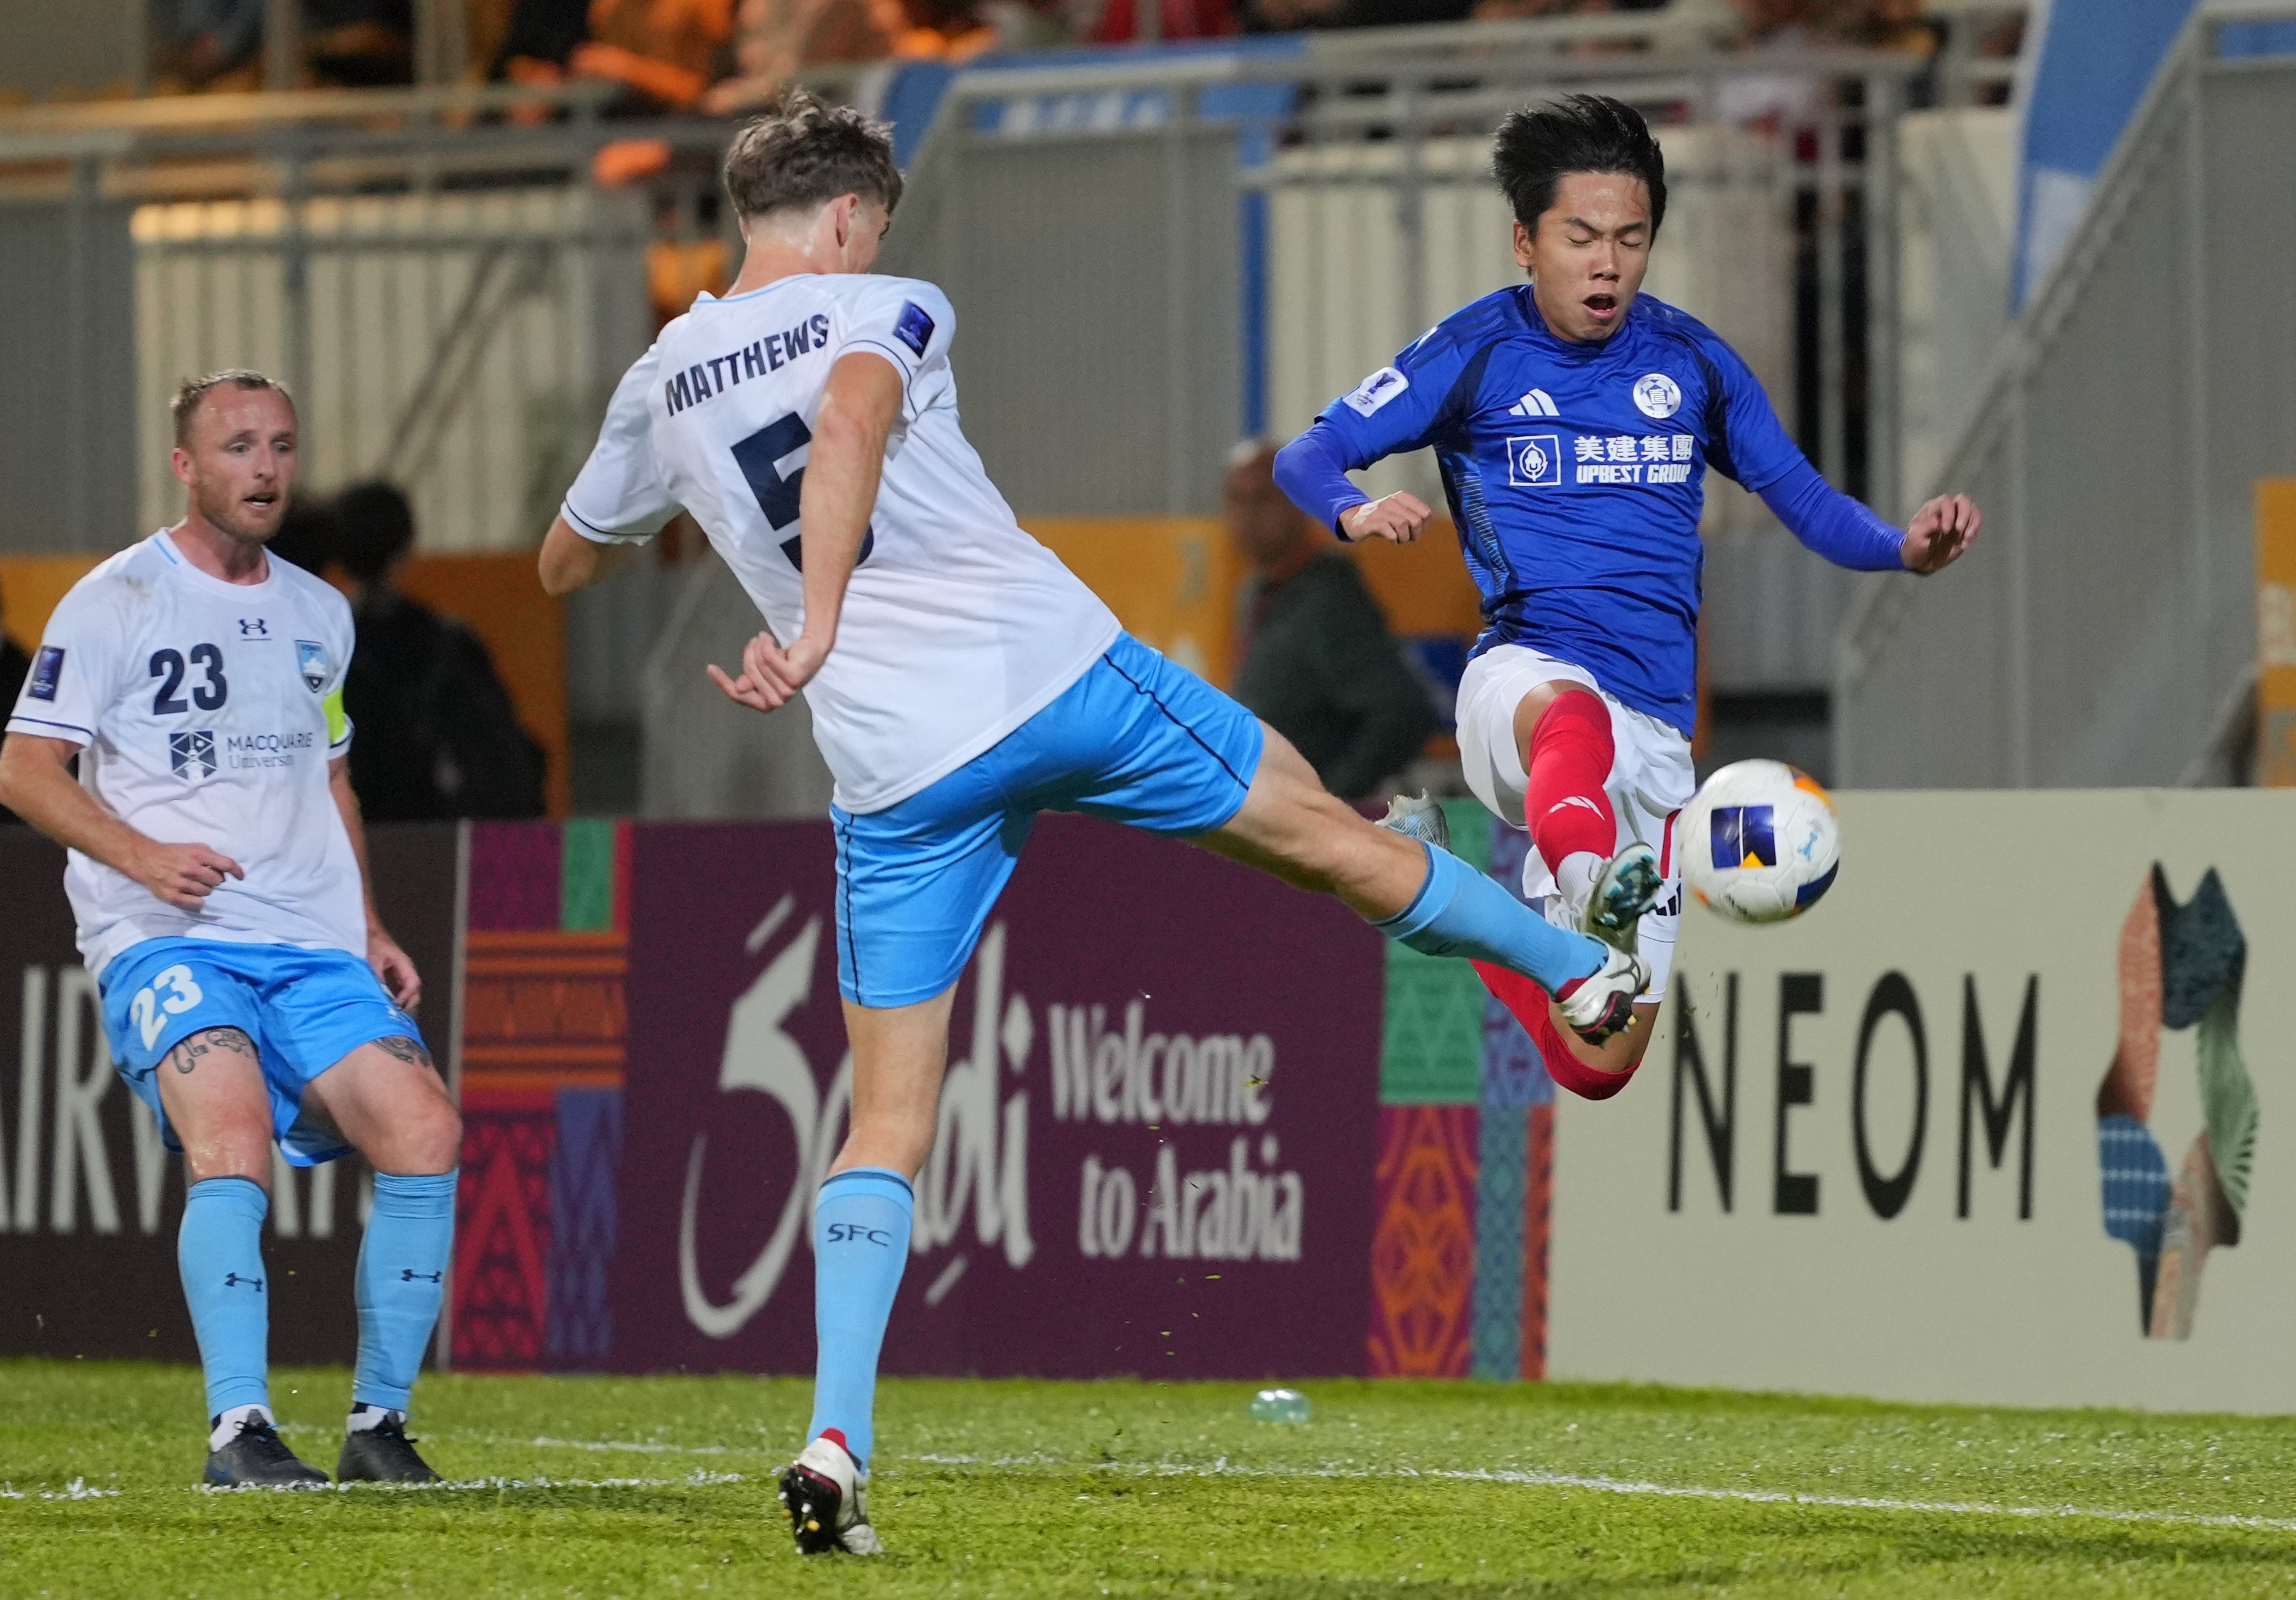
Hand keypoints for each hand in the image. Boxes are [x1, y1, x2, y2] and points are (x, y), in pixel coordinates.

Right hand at [131, 840, 243, 910]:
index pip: (226, 864)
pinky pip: (196, 903)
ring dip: (205, 889)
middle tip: (206, 877)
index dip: (237, 871)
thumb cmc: (175, 854)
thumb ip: (212, 857)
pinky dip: (198, 900)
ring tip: (195, 884)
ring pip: (207, 892)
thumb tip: (228, 870)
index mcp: (197, 855)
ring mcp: (180, 883)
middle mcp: (189, 869)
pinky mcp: (172, 895)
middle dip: (215, 880)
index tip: (241, 877)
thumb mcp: (195, 848)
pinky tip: (192, 894)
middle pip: (217, 881)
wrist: (146, 860)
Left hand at [368, 928, 420, 1010]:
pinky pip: (397, 988)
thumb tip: (380, 994)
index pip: (413, 984)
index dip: (406, 996)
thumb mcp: (373, 960)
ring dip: (400, 1001)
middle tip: (396, 1012)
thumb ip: (378, 977)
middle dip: (407, 1003)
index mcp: (404, 964)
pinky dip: (393, 996)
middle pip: (414, 990)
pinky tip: (385, 1001)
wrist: (367, 931)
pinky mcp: (392, 974)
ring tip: (390, 1009)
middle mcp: (405, 969)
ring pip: (406, 991)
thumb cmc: (373, 941)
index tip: (396, 1004)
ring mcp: (399, 972)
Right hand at [706, 629, 829, 712]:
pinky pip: (769, 657)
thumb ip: (749, 680)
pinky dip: (766, 643)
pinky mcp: (793, 677)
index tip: (710, 668)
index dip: (723, 682)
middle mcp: (776, 701)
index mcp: (765, 703)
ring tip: (765, 640)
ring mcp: (786, 691)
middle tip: (754, 642)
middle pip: (748, 674)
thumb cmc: (785, 662)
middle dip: (748, 655)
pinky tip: (768, 637)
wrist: (811, 649)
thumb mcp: (762, 671)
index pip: (738, 695)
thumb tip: (738, 688)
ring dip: (759, 647)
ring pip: (759, 664)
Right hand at [1340, 492, 1433, 544]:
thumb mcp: (1399, 513)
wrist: (1354, 519)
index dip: (1424, 526)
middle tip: (1407, 539)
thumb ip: (1414, 516)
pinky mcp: (1370, 522)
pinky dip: (1393, 539)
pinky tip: (1391, 540)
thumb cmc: (1382, 519)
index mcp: (1402, 497)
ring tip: (1399, 540)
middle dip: (1415, 534)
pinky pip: (1388, 531)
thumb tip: (1427, 524)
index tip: (1415, 531)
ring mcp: (1380, 510)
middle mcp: (1392, 501)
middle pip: (1416, 521)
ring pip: (1403, 525)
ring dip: (1404, 538)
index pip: (1426, 513)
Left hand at [1900, 494, 1980, 574]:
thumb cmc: (1915, 546)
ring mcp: (1958, 518)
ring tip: (1966, 539)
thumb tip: (1941, 521)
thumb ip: (1927, 525)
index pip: (1946, 502)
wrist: (1921, 561)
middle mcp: (1947, 509)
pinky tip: (1965, 544)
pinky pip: (1976, 524)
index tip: (1945, 530)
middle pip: (1963, 500)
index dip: (1949, 514)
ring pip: (1973, 510)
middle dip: (1964, 515)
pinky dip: (1974, 532)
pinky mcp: (1966, 528)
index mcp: (1933, 508)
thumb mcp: (1915, 536)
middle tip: (1959, 530)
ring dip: (1972, 524)